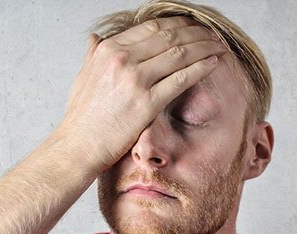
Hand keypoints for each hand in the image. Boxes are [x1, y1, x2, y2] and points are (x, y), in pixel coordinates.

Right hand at [55, 17, 226, 171]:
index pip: (151, 27)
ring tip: (218, 46)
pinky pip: (182, 79)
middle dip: (196, 32)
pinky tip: (213, 64)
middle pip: (170, 36)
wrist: (77, 146)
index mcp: (108, 50)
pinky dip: (201, 68)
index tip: (192, 26)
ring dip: (204, 47)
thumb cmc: (81, 116)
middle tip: (212, 34)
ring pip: (180, 54)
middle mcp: (122, 60)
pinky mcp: (146, 103)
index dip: (178, 24)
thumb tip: (95, 38)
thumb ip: (93, 54)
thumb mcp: (82, 76)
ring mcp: (135, 80)